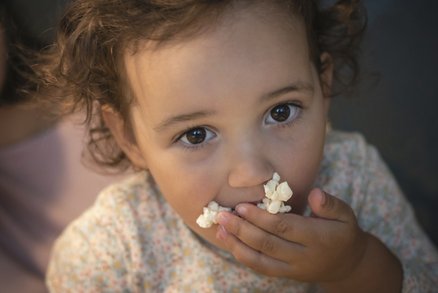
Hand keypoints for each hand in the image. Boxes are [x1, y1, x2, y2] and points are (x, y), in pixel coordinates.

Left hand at [215, 188, 367, 282]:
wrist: (346, 265)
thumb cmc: (342, 233)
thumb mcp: (346, 215)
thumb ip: (330, 204)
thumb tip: (315, 193)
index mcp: (317, 238)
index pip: (284, 228)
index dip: (261, 218)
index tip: (242, 206)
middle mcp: (303, 256)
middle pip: (268, 243)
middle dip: (243, 229)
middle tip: (223, 215)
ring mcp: (292, 268)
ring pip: (261, 259)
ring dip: (237, 244)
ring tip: (220, 229)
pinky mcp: (285, 274)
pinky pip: (261, 267)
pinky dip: (243, 256)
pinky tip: (230, 242)